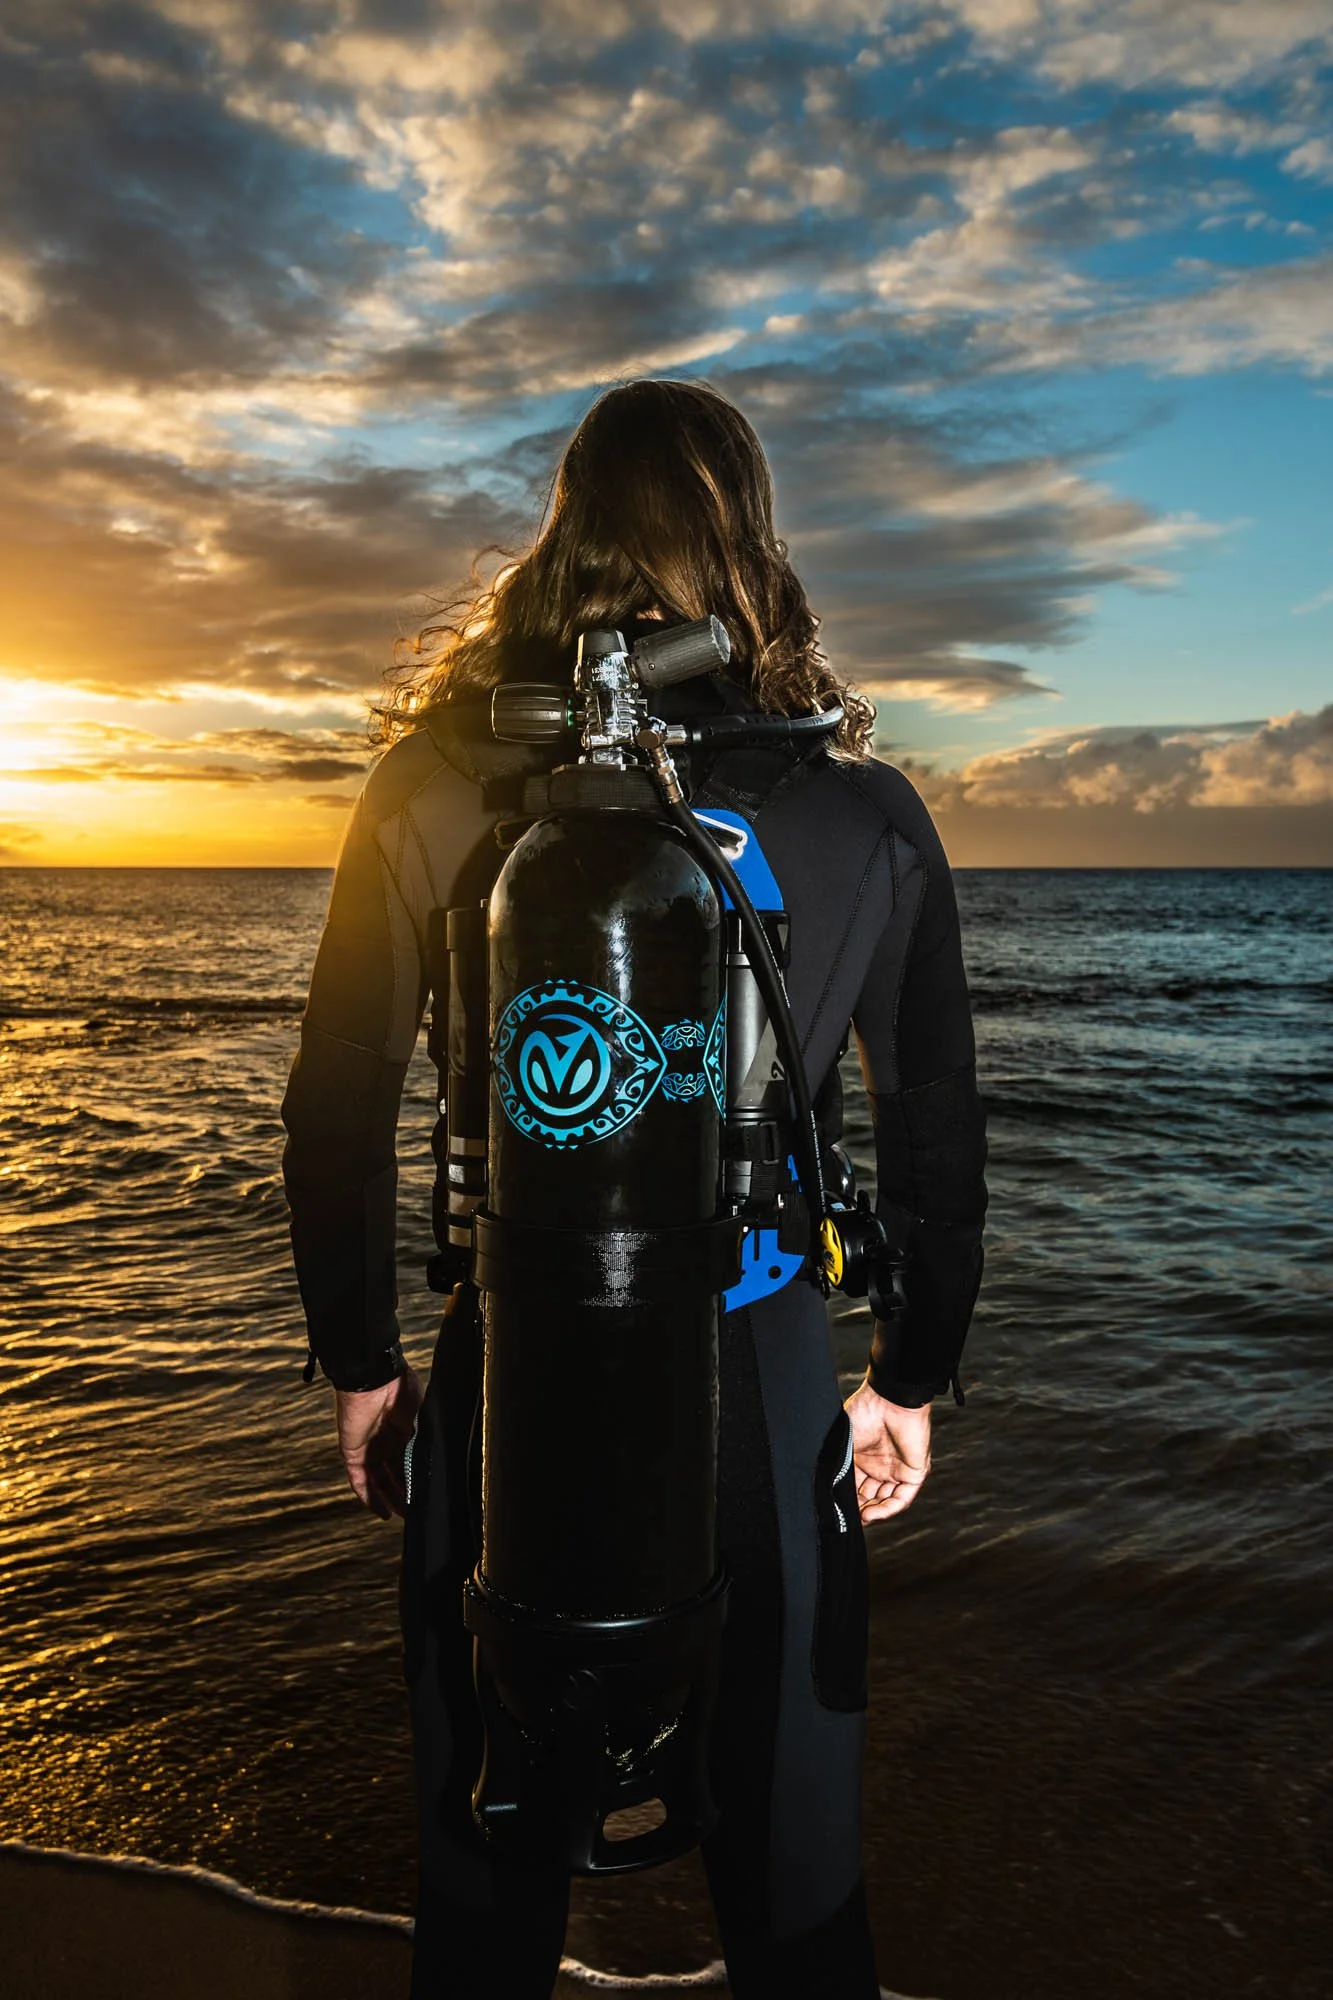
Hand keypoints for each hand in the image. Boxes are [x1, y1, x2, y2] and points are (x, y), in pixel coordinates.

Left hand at [335, 1366, 423, 1520]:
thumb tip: (437, 1457)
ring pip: (377, 1480)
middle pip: (393, 1474)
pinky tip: (383, 1512)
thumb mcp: (421, 1414)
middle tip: (416, 1512)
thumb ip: (425, 1435)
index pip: (407, 1461)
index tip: (426, 1494)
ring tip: (402, 1516)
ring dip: (388, 1499)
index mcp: (402, 1430)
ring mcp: (367, 1446)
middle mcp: (384, 1441)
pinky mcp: (352, 1451)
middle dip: (403, 1493)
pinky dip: (369, 1497)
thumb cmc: (400, 1388)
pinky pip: (358, 1479)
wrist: (376, 1377)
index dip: (415, 1478)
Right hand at [843, 1377, 931, 1523]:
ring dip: (873, 1511)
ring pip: (886, 1499)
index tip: (836, 1510)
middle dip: (859, 1508)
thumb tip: (828, 1491)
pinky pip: (902, 1498)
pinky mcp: (914, 1473)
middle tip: (847, 1518)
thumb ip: (838, 1466)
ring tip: (859, 1518)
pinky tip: (871, 1514)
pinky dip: (887, 1509)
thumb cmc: (863, 1412)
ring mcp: (897, 1469)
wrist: (889, 1400)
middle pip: (870, 1495)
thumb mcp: (844, 1443)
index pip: (855, 1485)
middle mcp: (880, 1465)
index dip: (847, 1498)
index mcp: (863, 1456)